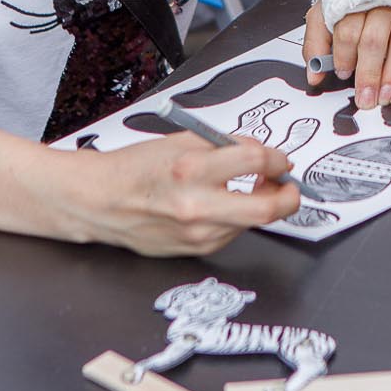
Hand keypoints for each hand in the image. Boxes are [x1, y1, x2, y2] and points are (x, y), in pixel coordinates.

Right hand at [82, 132, 299, 256]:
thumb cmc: (136, 168)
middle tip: (290, 187)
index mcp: (192, 169)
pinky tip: (221, 206)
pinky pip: (230, 234)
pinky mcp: (194, 250)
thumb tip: (261, 154)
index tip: (279, 159)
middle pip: (266, 209)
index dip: (276, 158)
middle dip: (288, 196)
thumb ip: (224, 146)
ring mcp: (196, 234)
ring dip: (260, 206)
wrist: (100, 201)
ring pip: (250, 223)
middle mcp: (195, 206)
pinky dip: (236, 218)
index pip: (255, 161)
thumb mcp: (182, 140)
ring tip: (252, 190)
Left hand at [303, 2, 390, 110]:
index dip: (344, 55)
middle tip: (365, 98)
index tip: (342, 73)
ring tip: (384, 95)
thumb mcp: (325, 14)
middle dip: (369, 74)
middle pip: (374, 40)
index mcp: (353, 1)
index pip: (348, 31)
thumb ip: (316, 42)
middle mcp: (382, 4)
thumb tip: (314, 76)